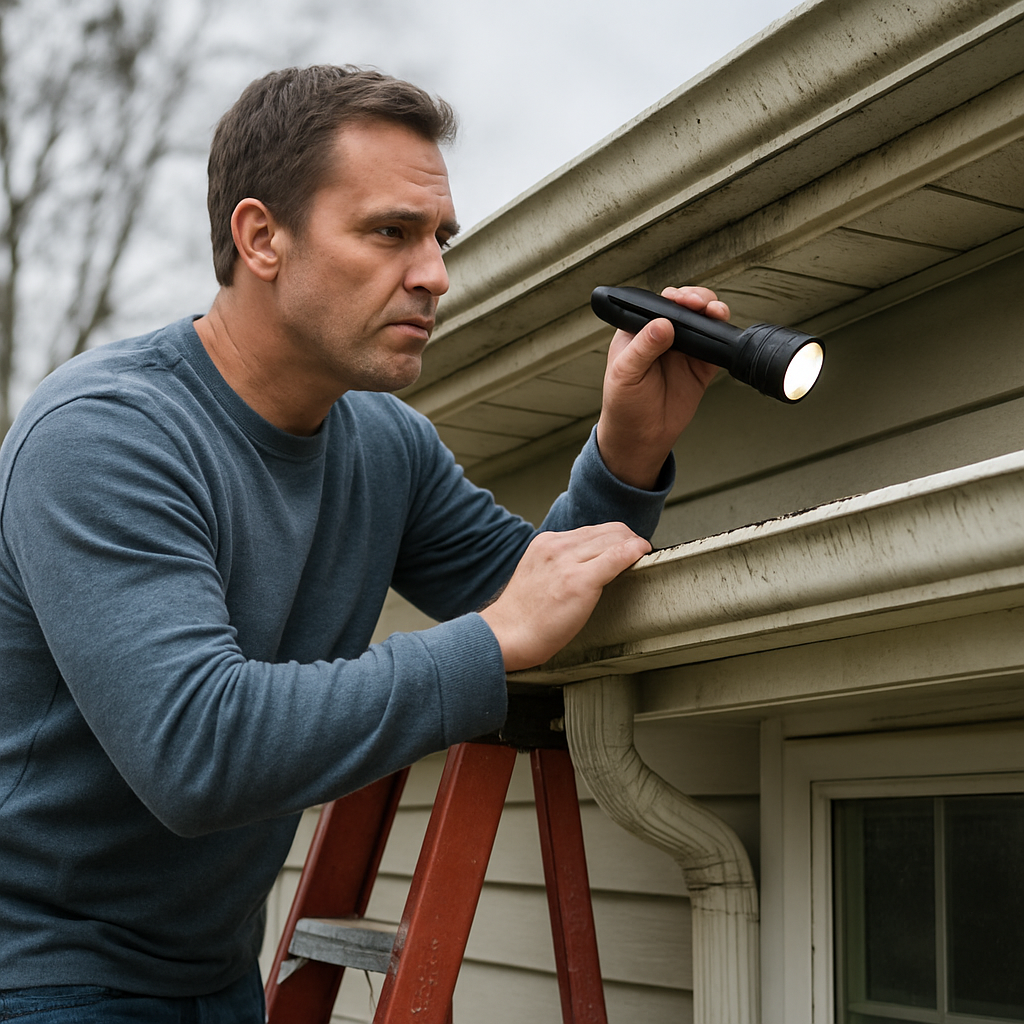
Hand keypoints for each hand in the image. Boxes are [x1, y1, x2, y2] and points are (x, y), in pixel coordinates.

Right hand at [480, 523, 650, 671]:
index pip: (591, 530)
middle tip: (640, 551)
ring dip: (634, 545)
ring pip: (615, 539)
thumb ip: (560, 564)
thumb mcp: (537, 574)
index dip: (614, 537)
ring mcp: (568, 562)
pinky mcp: (580, 581)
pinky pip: (617, 557)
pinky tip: (643, 554)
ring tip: (643, 555)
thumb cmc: (522, 615)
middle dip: (628, 539)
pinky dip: (635, 552)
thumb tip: (589, 564)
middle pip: (607, 530)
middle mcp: (557, 547)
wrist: (505, 635)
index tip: (625, 547)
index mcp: (546, 543)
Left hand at [595, 285, 728, 489]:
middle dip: (696, 299)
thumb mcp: (625, 374)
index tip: (680, 301)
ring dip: (713, 312)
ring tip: (716, 313)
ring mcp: (684, 350)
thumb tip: (663, 325)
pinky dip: (723, 337)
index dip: (672, 298)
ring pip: (703, 322)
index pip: (658, 305)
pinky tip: (723, 333)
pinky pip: (716, 347)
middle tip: (699, 305)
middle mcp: (663, 336)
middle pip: (685, 307)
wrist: (640, 437)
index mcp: (639, 331)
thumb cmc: (624, 404)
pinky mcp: (701, 366)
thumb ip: (643, 348)